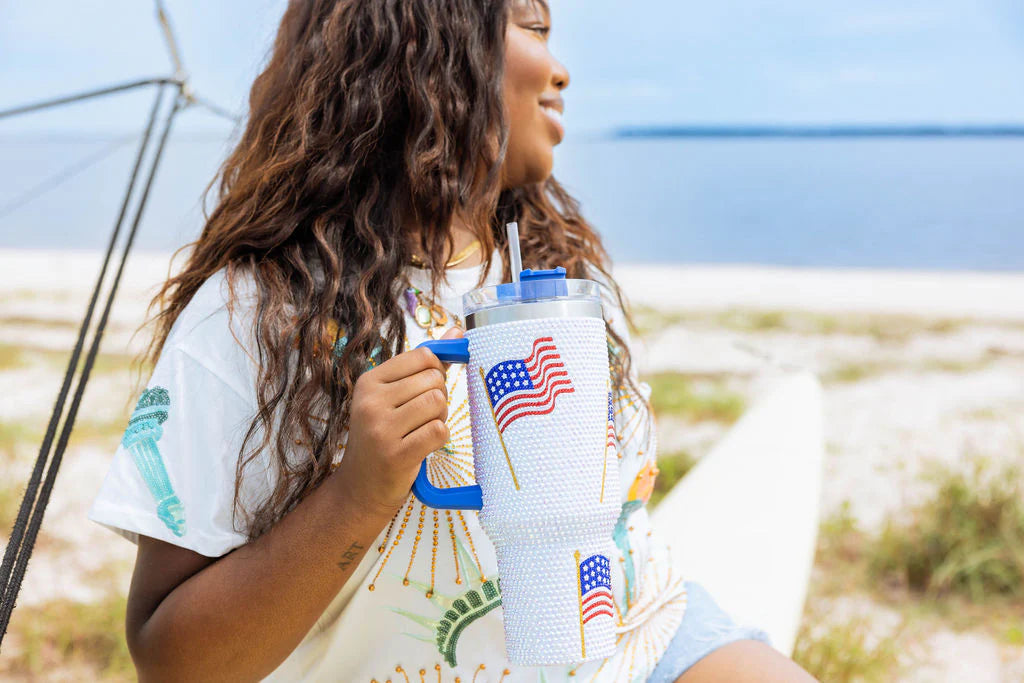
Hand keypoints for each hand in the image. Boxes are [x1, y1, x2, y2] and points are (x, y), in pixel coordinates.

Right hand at [333, 326, 463, 513]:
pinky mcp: (396, 454)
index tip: (425, 389)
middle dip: (439, 398)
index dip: (436, 371)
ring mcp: (381, 429)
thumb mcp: (393, 397)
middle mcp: (371, 402)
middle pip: (434, 380)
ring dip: (440, 418)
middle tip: (421, 417)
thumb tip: (458, 332)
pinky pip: (439, 431)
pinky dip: (439, 438)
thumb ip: (425, 364)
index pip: (423, 356)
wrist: (361, 488)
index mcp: (369, 382)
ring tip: (421, 430)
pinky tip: (422, 446)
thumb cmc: (383, 436)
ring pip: (439, 404)